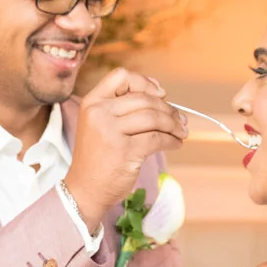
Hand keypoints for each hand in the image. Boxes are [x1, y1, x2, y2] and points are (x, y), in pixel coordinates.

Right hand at [66, 67, 187, 229]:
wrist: (85, 190)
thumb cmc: (97, 157)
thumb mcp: (100, 124)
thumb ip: (122, 108)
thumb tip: (161, 93)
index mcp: (92, 102)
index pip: (121, 77)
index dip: (144, 82)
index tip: (160, 94)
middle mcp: (99, 113)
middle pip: (144, 98)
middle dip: (168, 109)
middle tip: (180, 120)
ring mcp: (111, 132)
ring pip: (154, 117)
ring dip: (174, 124)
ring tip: (181, 132)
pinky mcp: (125, 151)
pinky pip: (157, 139)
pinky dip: (172, 140)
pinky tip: (175, 144)